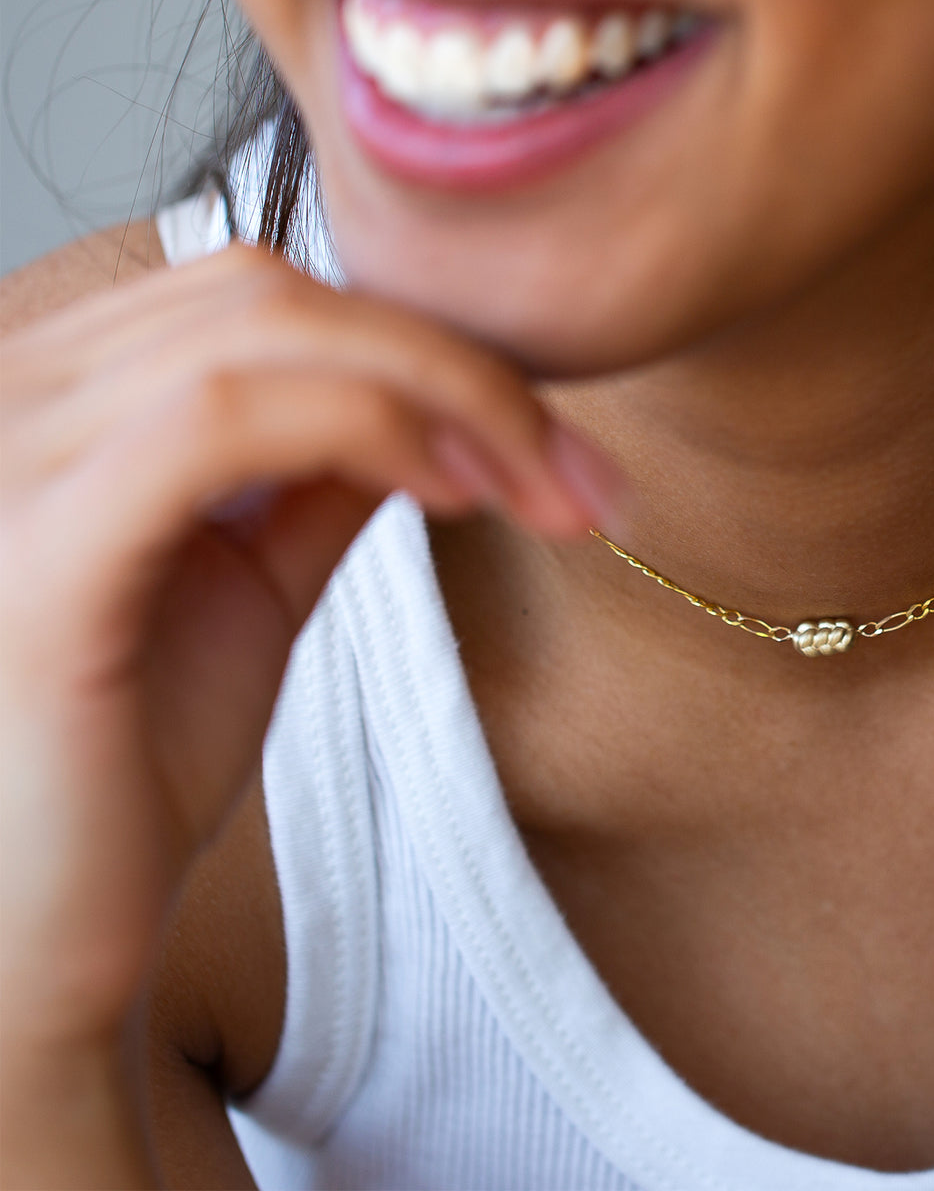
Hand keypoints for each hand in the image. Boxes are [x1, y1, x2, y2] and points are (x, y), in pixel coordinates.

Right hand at [0, 243, 610, 1057]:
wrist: (40, 939)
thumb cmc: (129, 763)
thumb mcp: (248, 580)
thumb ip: (317, 471)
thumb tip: (424, 396)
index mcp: (57, 391)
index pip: (260, 297)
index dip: (421, 345)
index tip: (547, 441)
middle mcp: (8, 391)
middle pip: (274, 296)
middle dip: (457, 368)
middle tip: (574, 471)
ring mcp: (3, 459)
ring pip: (265, 338)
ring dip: (445, 398)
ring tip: (539, 489)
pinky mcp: (30, 552)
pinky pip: (218, 423)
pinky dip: (364, 428)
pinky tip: (453, 493)